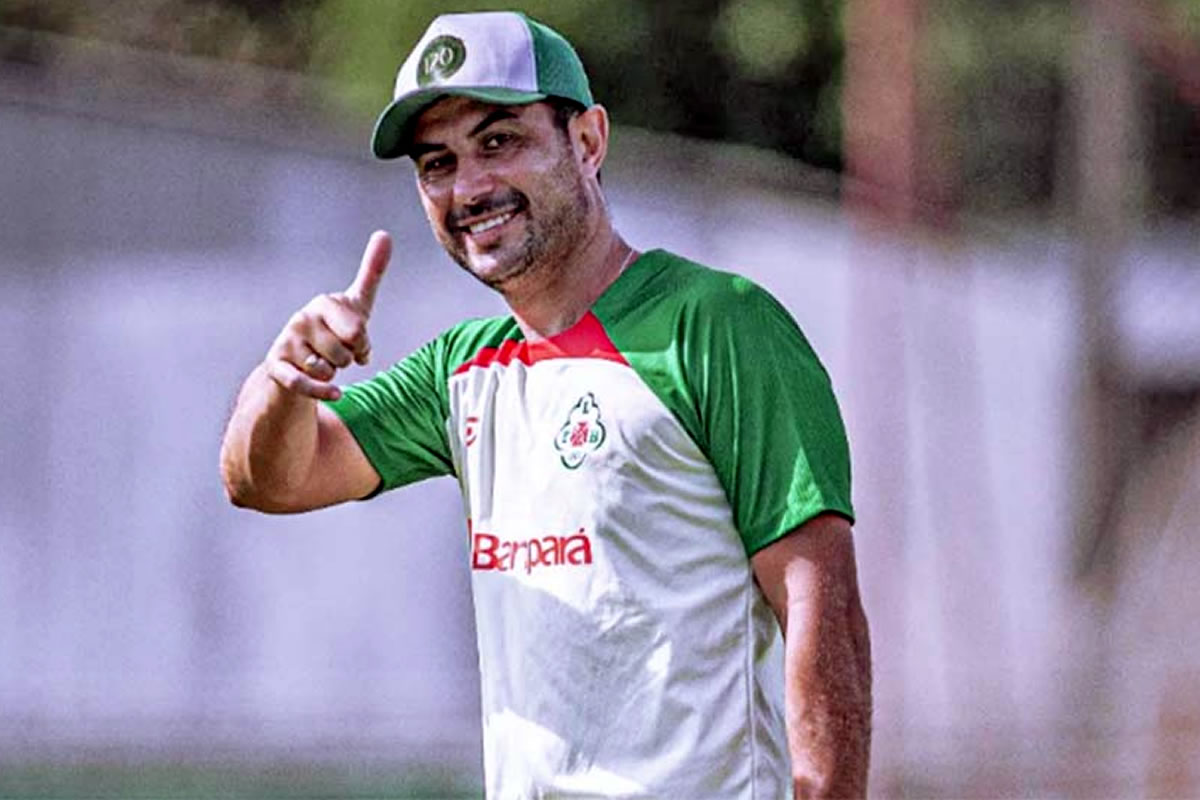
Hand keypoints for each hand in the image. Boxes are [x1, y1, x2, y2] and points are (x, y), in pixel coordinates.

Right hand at [265, 230, 391, 400]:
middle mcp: (301, 318)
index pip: (357, 331)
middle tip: (335, 354)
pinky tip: (336, 393)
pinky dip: (322, 391)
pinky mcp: (277, 366)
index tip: (354, 341)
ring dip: (331, 374)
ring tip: (321, 363)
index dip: (362, 345)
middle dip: (347, 361)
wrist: (296, 360)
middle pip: (344, 354)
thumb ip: (372, 272)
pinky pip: (304, 383)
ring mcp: (287, 342)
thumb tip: (384, 234)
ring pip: (327, 369)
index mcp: (324, 303)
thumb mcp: (356, 304)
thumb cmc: (332, 329)